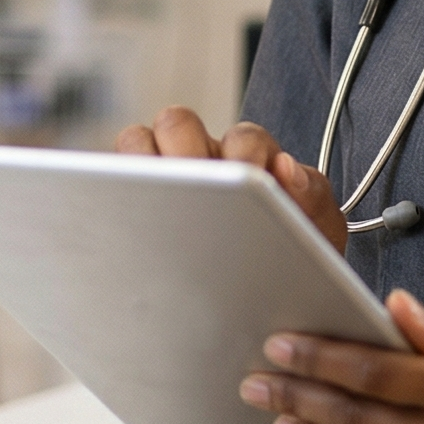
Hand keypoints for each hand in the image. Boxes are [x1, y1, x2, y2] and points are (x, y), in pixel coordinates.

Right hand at [115, 105, 346, 254]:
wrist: (274, 302)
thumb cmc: (294, 255)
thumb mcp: (317, 228)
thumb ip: (311, 195)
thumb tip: (284, 167)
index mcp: (250, 156)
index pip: (242, 136)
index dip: (243, 152)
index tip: (251, 178)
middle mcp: (202, 157)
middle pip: (175, 121)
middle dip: (183, 147)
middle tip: (197, 184)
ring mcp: (163, 178)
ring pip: (133, 142)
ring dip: (140, 165)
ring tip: (152, 204)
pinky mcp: (130, 207)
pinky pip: (106, 186)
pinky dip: (107, 194)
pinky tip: (122, 232)